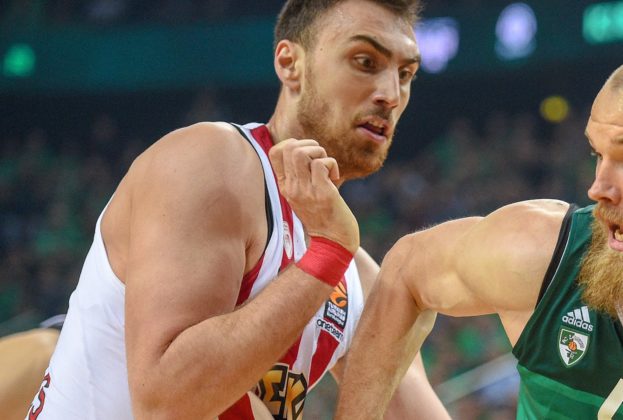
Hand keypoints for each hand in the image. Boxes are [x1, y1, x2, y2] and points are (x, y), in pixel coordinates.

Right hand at [269, 139, 358, 253]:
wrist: (333, 243)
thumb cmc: (323, 215)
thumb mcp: (304, 194)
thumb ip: (301, 175)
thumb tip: (309, 150)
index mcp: (285, 186)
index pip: (275, 152)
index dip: (292, 143)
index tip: (307, 156)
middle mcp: (291, 187)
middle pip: (290, 147)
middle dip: (310, 145)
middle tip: (320, 160)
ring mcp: (305, 191)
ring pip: (302, 152)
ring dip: (320, 152)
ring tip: (327, 168)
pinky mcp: (322, 193)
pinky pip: (322, 163)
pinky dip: (332, 164)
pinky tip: (335, 178)